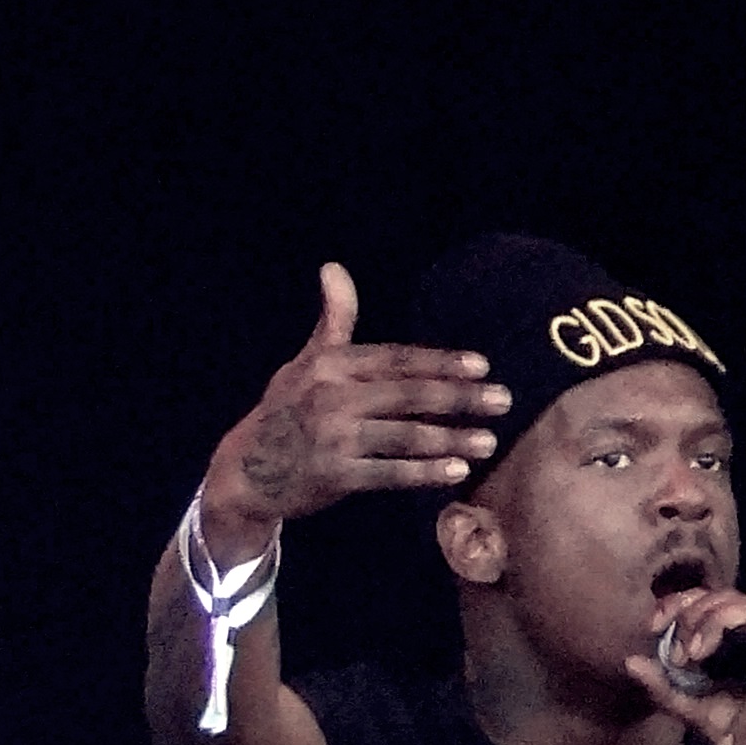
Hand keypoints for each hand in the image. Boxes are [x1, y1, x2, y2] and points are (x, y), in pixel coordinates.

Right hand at [204, 264, 510, 547]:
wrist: (242, 471)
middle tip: (503, 401)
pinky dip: (423, 474)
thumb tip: (333, 268)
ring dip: (451, 439)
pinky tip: (456, 472)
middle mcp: (331, 398)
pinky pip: (388, 474)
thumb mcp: (305, 363)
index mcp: (330, 366)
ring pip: (405, 436)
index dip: (441, 362)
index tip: (482, 366)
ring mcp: (331, 438)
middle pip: (409, 395)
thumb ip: (333, 320)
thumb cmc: (284, 412)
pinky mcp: (332, 477)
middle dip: (460, 398)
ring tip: (489, 442)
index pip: (397, 360)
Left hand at [630, 585, 745, 744]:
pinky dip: (743, 627)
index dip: (676, 605)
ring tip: (693, 652)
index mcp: (728, 649)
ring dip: (713, 618)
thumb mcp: (698, 717)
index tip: (653, 625)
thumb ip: (666, 691)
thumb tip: (630, 662)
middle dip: (691, 613)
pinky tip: (720, 653)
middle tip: (678, 652)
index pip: (702, 606)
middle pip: (722, 597)